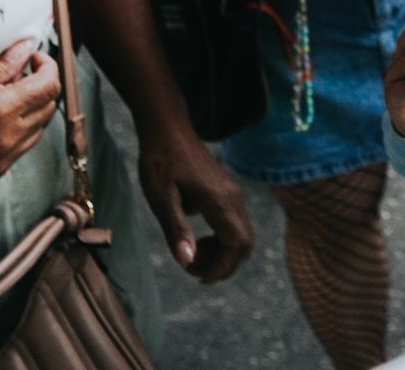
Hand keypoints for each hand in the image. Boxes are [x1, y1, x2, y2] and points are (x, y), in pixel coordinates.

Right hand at [0, 39, 60, 197]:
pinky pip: (18, 151)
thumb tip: (26, 49)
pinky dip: (15, 133)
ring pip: (37, 131)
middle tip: (18, 74)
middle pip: (48, 109)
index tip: (33, 58)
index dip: (47, 67)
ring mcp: (1, 163)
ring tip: (3, 98)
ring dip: (29, 111)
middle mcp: (7, 141)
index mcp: (1, 111)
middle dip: (40, 87)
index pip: (50, 87)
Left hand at [137, 125, 253, 281]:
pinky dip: (220, 238)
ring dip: (221, 252)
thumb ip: (176, 230)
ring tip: (192, 257)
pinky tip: (197, 239)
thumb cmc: (160, 161)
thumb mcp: (162, 198)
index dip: (221, 267)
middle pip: (244, 243)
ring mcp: (232, 192)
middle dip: (223, 264)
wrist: (168, 128)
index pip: (236, 244)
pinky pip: (233, 222)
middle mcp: (233, 197)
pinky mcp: (226, 189)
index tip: (196, 276)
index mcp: (219, 201)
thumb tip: (186, 261)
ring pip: (241, 233)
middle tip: (193, 270)